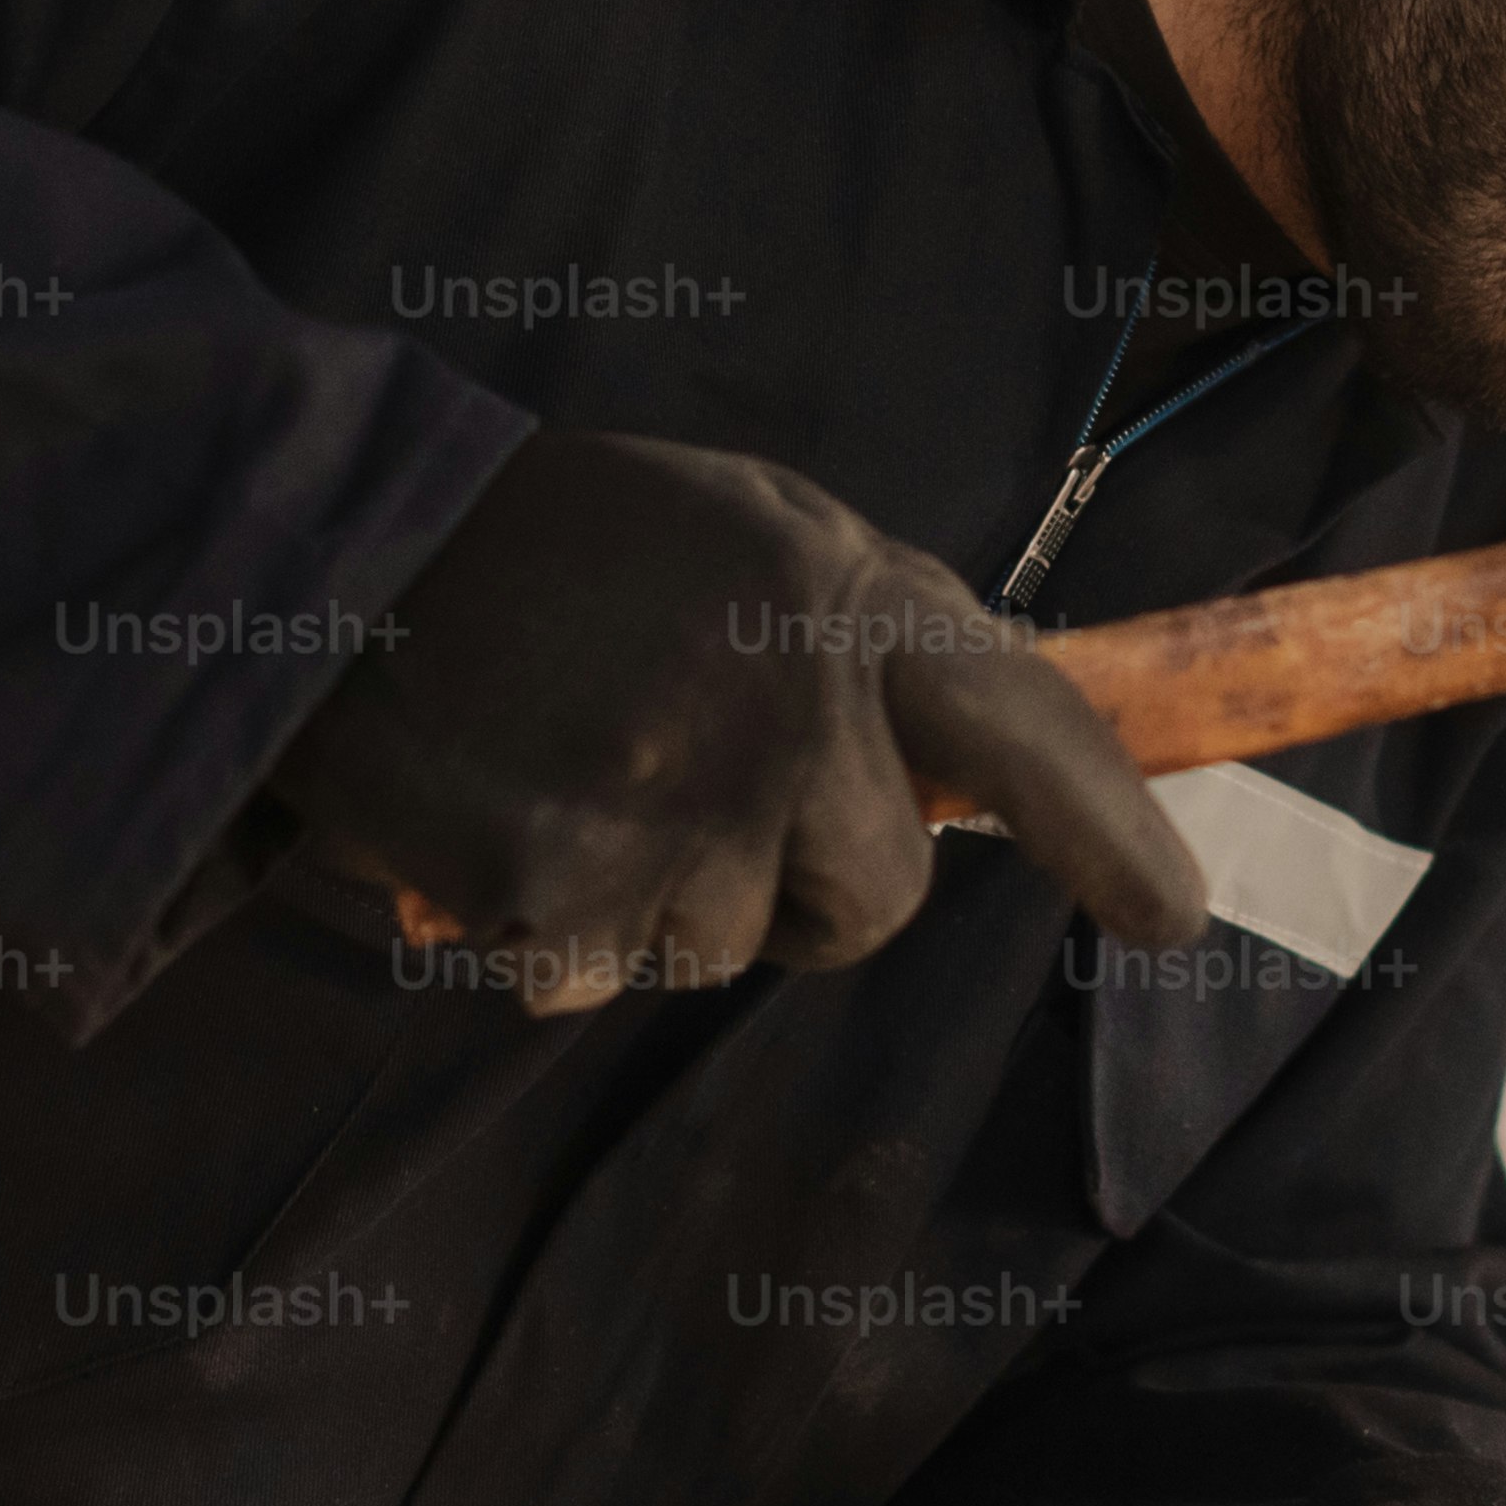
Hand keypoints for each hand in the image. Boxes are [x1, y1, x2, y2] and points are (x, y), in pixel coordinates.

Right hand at [268, 429, 1207, 1017]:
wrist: (333, 553)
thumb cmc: (563, 548)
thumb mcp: (749, 529)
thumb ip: (877, 635)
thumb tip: (1001, 773)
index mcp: (838, 592)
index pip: (1020, 727)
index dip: (1109, 830)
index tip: (1172, 916)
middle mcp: (780, 705)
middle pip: (874, 899)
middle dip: (802, 882)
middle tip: (692, 784)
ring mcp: (672, 808)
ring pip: (726, 950)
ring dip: (658, 898)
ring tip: (571, 768)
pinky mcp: (564, 894)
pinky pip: (598, 976)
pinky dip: (548, 929)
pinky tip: (502, 813)